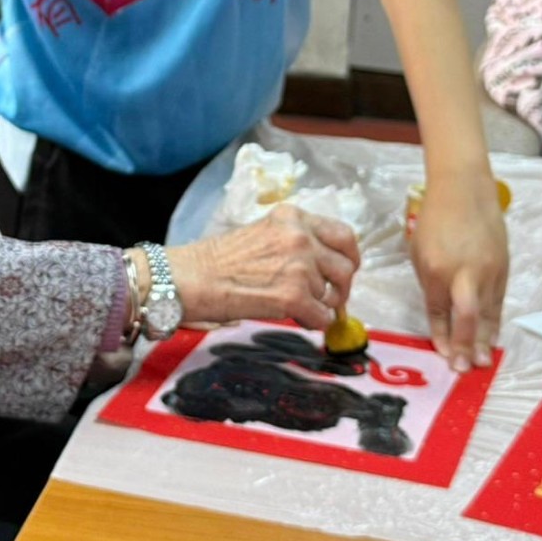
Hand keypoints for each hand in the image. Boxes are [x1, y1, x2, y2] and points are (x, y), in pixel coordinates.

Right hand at [168, 205, 359, 330]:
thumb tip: (326, 268)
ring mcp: (299, 266)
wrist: (192, 278)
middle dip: (341, 288)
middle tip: (329, 298)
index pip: (344, 234)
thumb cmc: (219, 260)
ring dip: (321, 306)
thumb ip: (295, 243)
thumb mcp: (263, 234)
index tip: (346, 270)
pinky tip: (294, 317)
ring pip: (333, 295)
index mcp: (293, 217)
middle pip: (346, 267)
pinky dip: (312, 323)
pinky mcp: (294, 296)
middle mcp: (300, 237)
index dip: (349, 257)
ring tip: (298, 308)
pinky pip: (322, 318)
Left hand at [410, 170, 508, 372]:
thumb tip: (440, 313)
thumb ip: (430, 284)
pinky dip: (495, 322)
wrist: (465, 190)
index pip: (439, 312)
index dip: (441, 337)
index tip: (443, 356)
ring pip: (488, 314)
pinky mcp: (504, 268)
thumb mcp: (420, 251)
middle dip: (465, 346)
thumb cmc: (435, 219)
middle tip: (463, 369)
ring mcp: (488, 271)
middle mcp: (464, 273)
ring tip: (482, 364)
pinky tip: (492, 339)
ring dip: (484, 341)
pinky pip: (499, 302)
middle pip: (467, 318)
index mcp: (436, 269)